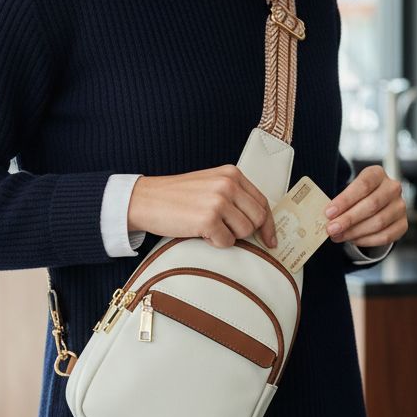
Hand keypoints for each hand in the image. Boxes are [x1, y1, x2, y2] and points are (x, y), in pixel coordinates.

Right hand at [128, 166, 277, 249]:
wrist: (145, 200)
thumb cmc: (176, 196)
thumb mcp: (210, 185)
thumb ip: (234, 195)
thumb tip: (259, 220)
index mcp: (231, 173)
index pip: (262, 202)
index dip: (269, 224)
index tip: (271, 240)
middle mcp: (228, 184)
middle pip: (257, 219)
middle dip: (245, 231)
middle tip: (225, 231)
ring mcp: (219, 201)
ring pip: (244, 232)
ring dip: (228, 236)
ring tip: (208, 227)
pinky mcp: (208, 219)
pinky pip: (227, 242)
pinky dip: (215, 243)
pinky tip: (200, 232)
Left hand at [324, 165, 407, 249]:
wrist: (375, 205)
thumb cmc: (357, 196)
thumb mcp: (349, 191)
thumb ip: (340, 202)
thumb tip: (327, 218)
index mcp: (378, 174)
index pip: (364, 185)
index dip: (345, 200)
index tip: (329, 212)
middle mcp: (392, 188)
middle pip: (372, 205)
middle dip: (348, 219)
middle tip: (331, 228)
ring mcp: (400, 207)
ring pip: (378, 222)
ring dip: (355, 232)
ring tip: (338, 236)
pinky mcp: (402, 224)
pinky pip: (385, 236)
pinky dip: (366, 240)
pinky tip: (352, 240)